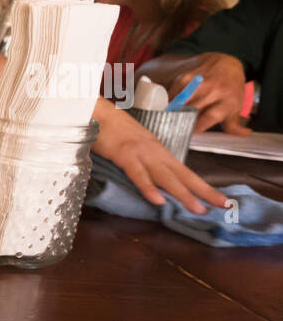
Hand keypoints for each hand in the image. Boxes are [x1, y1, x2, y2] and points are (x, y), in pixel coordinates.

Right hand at [92, 100, 227, 213]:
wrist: (96, 110)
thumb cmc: (111, 129)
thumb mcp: (132, 147)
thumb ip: (143, 162)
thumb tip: (151, 180)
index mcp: (158, 151)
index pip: (185, 172)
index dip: (203, 186)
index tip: (220, 200)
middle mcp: (155, 152)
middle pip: (184, 175)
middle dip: (205, 191)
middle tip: (224, 205)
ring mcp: (141, 153)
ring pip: (166, 177)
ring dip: (183, 194)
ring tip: (198, 209)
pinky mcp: (125, 154)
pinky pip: (138, 174)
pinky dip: (148, 187)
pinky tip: (158, 200)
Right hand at [170, 52, 250, 134]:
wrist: (225, 63)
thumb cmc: (230, 88)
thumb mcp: (236, 106)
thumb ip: (234, 124)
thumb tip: (243, 136)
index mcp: (229, 99)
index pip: (210, 117)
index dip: (198, 127)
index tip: (192, 132)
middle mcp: (214, 90)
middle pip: (193, 111)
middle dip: (185, 121)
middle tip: (180, 128)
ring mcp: (198, 83)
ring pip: (180, 104)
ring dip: (175, 113)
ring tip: (173, 120)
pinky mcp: (185, 78)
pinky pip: (173, 96)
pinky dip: (170, 104)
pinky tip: (172, 108)